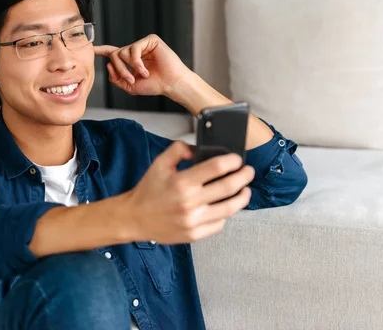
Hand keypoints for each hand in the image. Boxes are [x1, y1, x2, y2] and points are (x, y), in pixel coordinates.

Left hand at [94, 34, 190, 96]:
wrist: (171, 84)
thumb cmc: (154, 85)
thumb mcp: (130, 86)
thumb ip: (116, 78)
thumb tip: (108, 65)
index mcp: (130, 60)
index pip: (112, 53)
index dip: (101, 50)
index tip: (90, 48)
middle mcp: (135, 50)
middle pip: (115, 54)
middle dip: (119, 69)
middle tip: (130, 80)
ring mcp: (142, 44)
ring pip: (123, 51)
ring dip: (128, 67)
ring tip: (141, 75)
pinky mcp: (150, 40)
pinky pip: (134, 48)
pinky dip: (136, 61)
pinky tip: (144, 70)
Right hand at [122, 141, 254, 243]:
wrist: (134, 218)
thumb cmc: (148, 191)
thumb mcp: (159, 163)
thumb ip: (179, 149)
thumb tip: (199, 148)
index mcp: (181, 182)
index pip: (216, 168)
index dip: (232, 161)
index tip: (237, 159)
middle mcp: (189, 202)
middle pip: (228, 187)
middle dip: (244, 176)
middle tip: (248, 172)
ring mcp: (193, 221)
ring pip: (229, 208)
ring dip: (242, 197)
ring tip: (245, 190)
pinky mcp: (194, 234)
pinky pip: (219, 224)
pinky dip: (226, 214)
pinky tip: (224, 206)